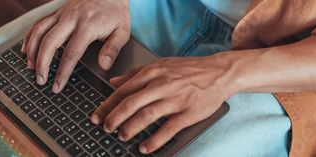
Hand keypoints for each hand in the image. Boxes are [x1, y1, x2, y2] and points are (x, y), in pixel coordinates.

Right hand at [21, 0, 130, 92]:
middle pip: (49, 43)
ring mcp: (62, 14)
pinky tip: (26, 48)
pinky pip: (38, 22)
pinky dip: (29, 35)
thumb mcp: (123, 31)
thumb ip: (113, 49)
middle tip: (40, 80)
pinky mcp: (57, 11)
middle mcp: (71, 19)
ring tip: (30, 66)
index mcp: (87, 27)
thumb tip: (104, 66)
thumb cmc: (116, 12)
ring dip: (32, 50)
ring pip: (39, 31)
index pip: (71, 54)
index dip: (62, 72)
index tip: (57, 86)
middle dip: (42, 64)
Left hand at [91, 56, 238, 153]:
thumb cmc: (188, 69)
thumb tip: (112, 81)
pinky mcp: (188, 113)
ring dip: (130, 128)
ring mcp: (175, 99)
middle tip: (106, 128)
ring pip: (146, 116)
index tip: (97, 115)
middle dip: (114, 118)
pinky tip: (145, 147)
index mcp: (152, 72)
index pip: (123, 90)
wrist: (219, 72)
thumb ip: (135, 73)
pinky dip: (154, 139)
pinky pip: (168, 129)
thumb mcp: (160, 64)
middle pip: (130, 104)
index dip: (107, 105)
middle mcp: (161, 85)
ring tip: (122, 136)